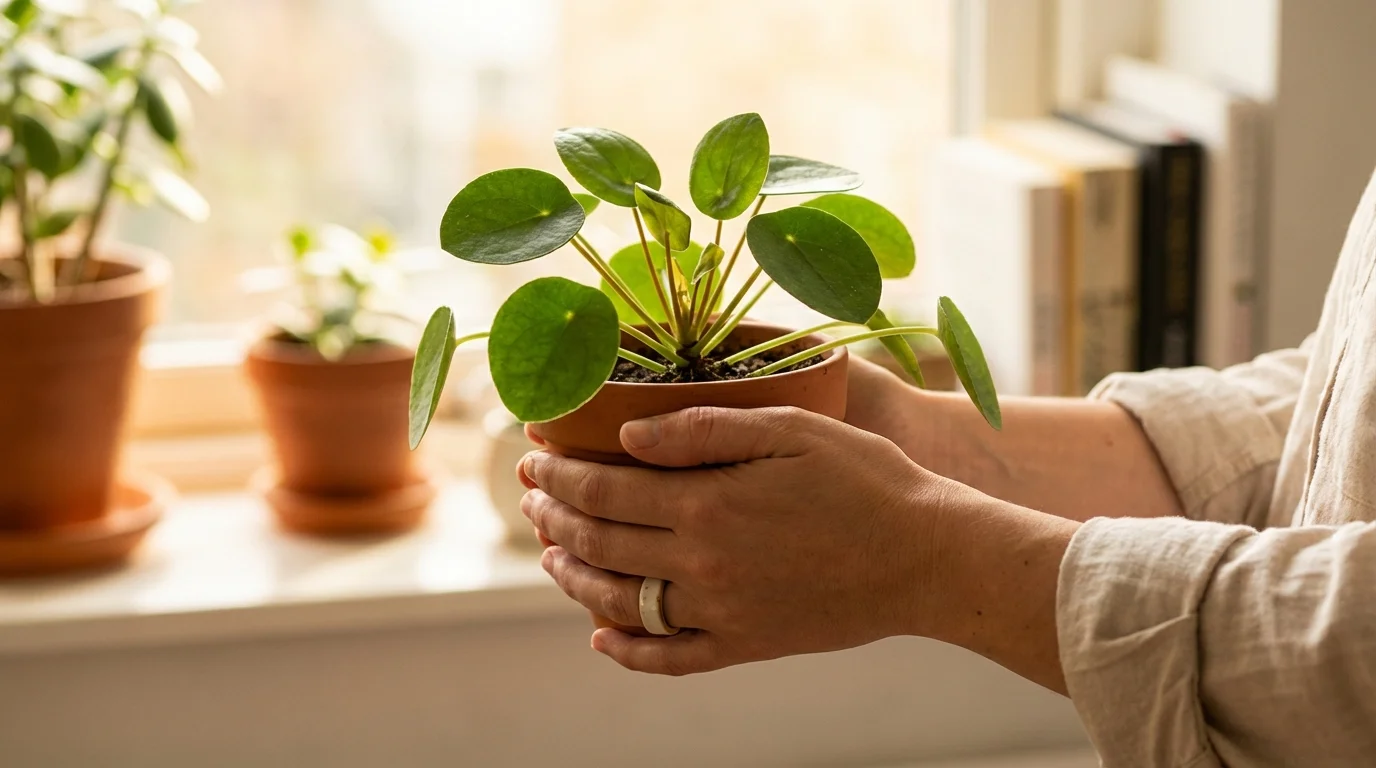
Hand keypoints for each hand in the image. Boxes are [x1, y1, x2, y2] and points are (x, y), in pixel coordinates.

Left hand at [519, 405, 976, 674]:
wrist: (929, 558)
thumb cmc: (867, 479)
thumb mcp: (792, 429)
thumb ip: (704, 429)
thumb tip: (627, 435)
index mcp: (709, 504)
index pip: (606, 489)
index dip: (560, 472)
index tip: (534, 455)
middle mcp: (703, 564)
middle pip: (601, 542)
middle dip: (556, 516)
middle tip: (532, 496)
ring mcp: (721, 613)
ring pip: (620, 602)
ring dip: (574, 577)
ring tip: (552, 555)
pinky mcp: (746, 646)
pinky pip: (670, 658)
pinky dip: (627, 652)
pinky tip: (601, 638)